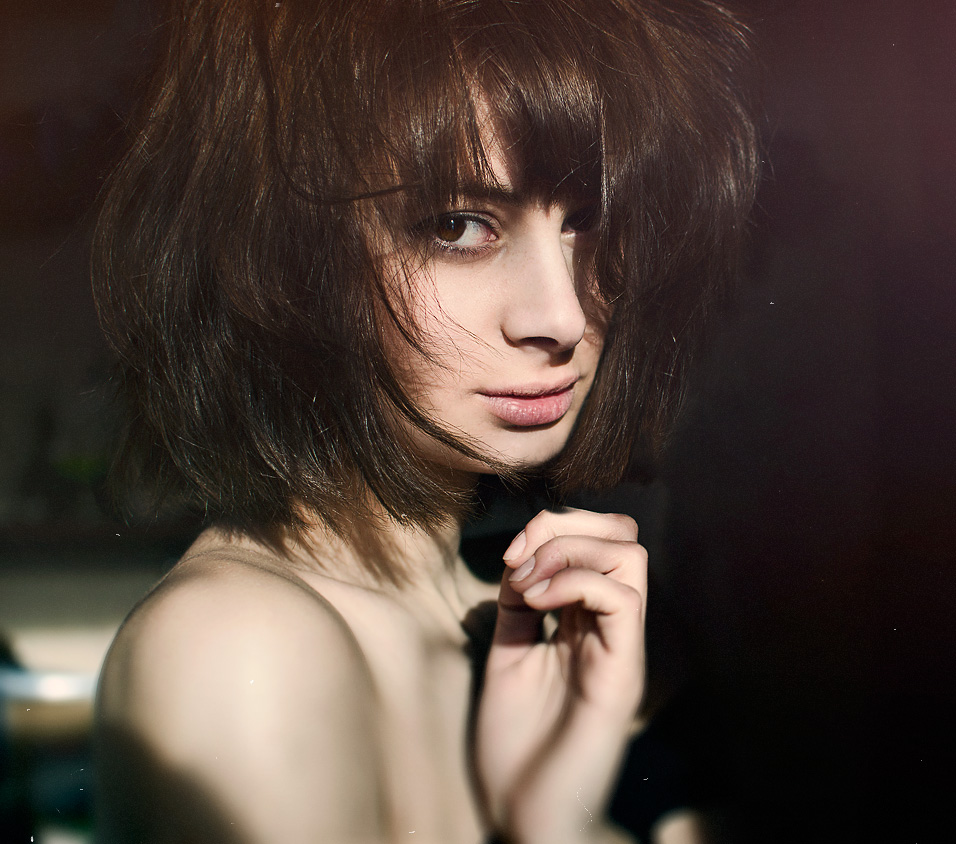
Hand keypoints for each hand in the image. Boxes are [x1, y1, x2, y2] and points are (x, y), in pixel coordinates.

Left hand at [475, 508, 646, 843]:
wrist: (523, 811)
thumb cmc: (515, 742)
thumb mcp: (508, 653)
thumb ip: (517, 603)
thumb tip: (519, 555)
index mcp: (585, 621)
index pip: (598, 540)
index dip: (554, 528)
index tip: (509, 556)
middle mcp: (610, 628)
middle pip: (622, 536)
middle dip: (566, 526)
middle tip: (519, 559)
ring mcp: (620, 648)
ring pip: (629, 557)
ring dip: (568, 552)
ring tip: (525, 586)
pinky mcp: (622, 673)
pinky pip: (623, 601)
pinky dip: (575, 583)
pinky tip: (536, 604)